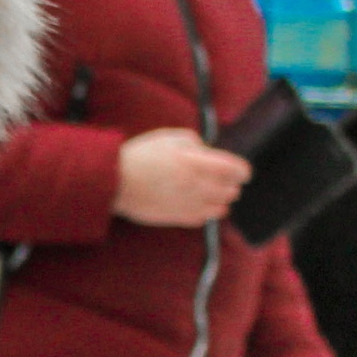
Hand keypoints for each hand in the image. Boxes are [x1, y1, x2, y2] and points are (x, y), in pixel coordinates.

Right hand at [113, 127, 249, 227]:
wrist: (114, 181)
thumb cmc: (139, 156)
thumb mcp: (168, 137)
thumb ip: (193, 142)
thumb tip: (205, 152)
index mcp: (198, 163)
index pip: (237, 170)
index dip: (242, 170)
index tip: (240, 171)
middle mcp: (199, 186)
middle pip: (232, 191)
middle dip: (230, 184)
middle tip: (222, 180)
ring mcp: (189, 205)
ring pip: (221, 208)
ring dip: (220, 200)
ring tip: (210, 193)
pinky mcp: (177, 218)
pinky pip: (202, 219)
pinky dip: (204, 212)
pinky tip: (195, 204)